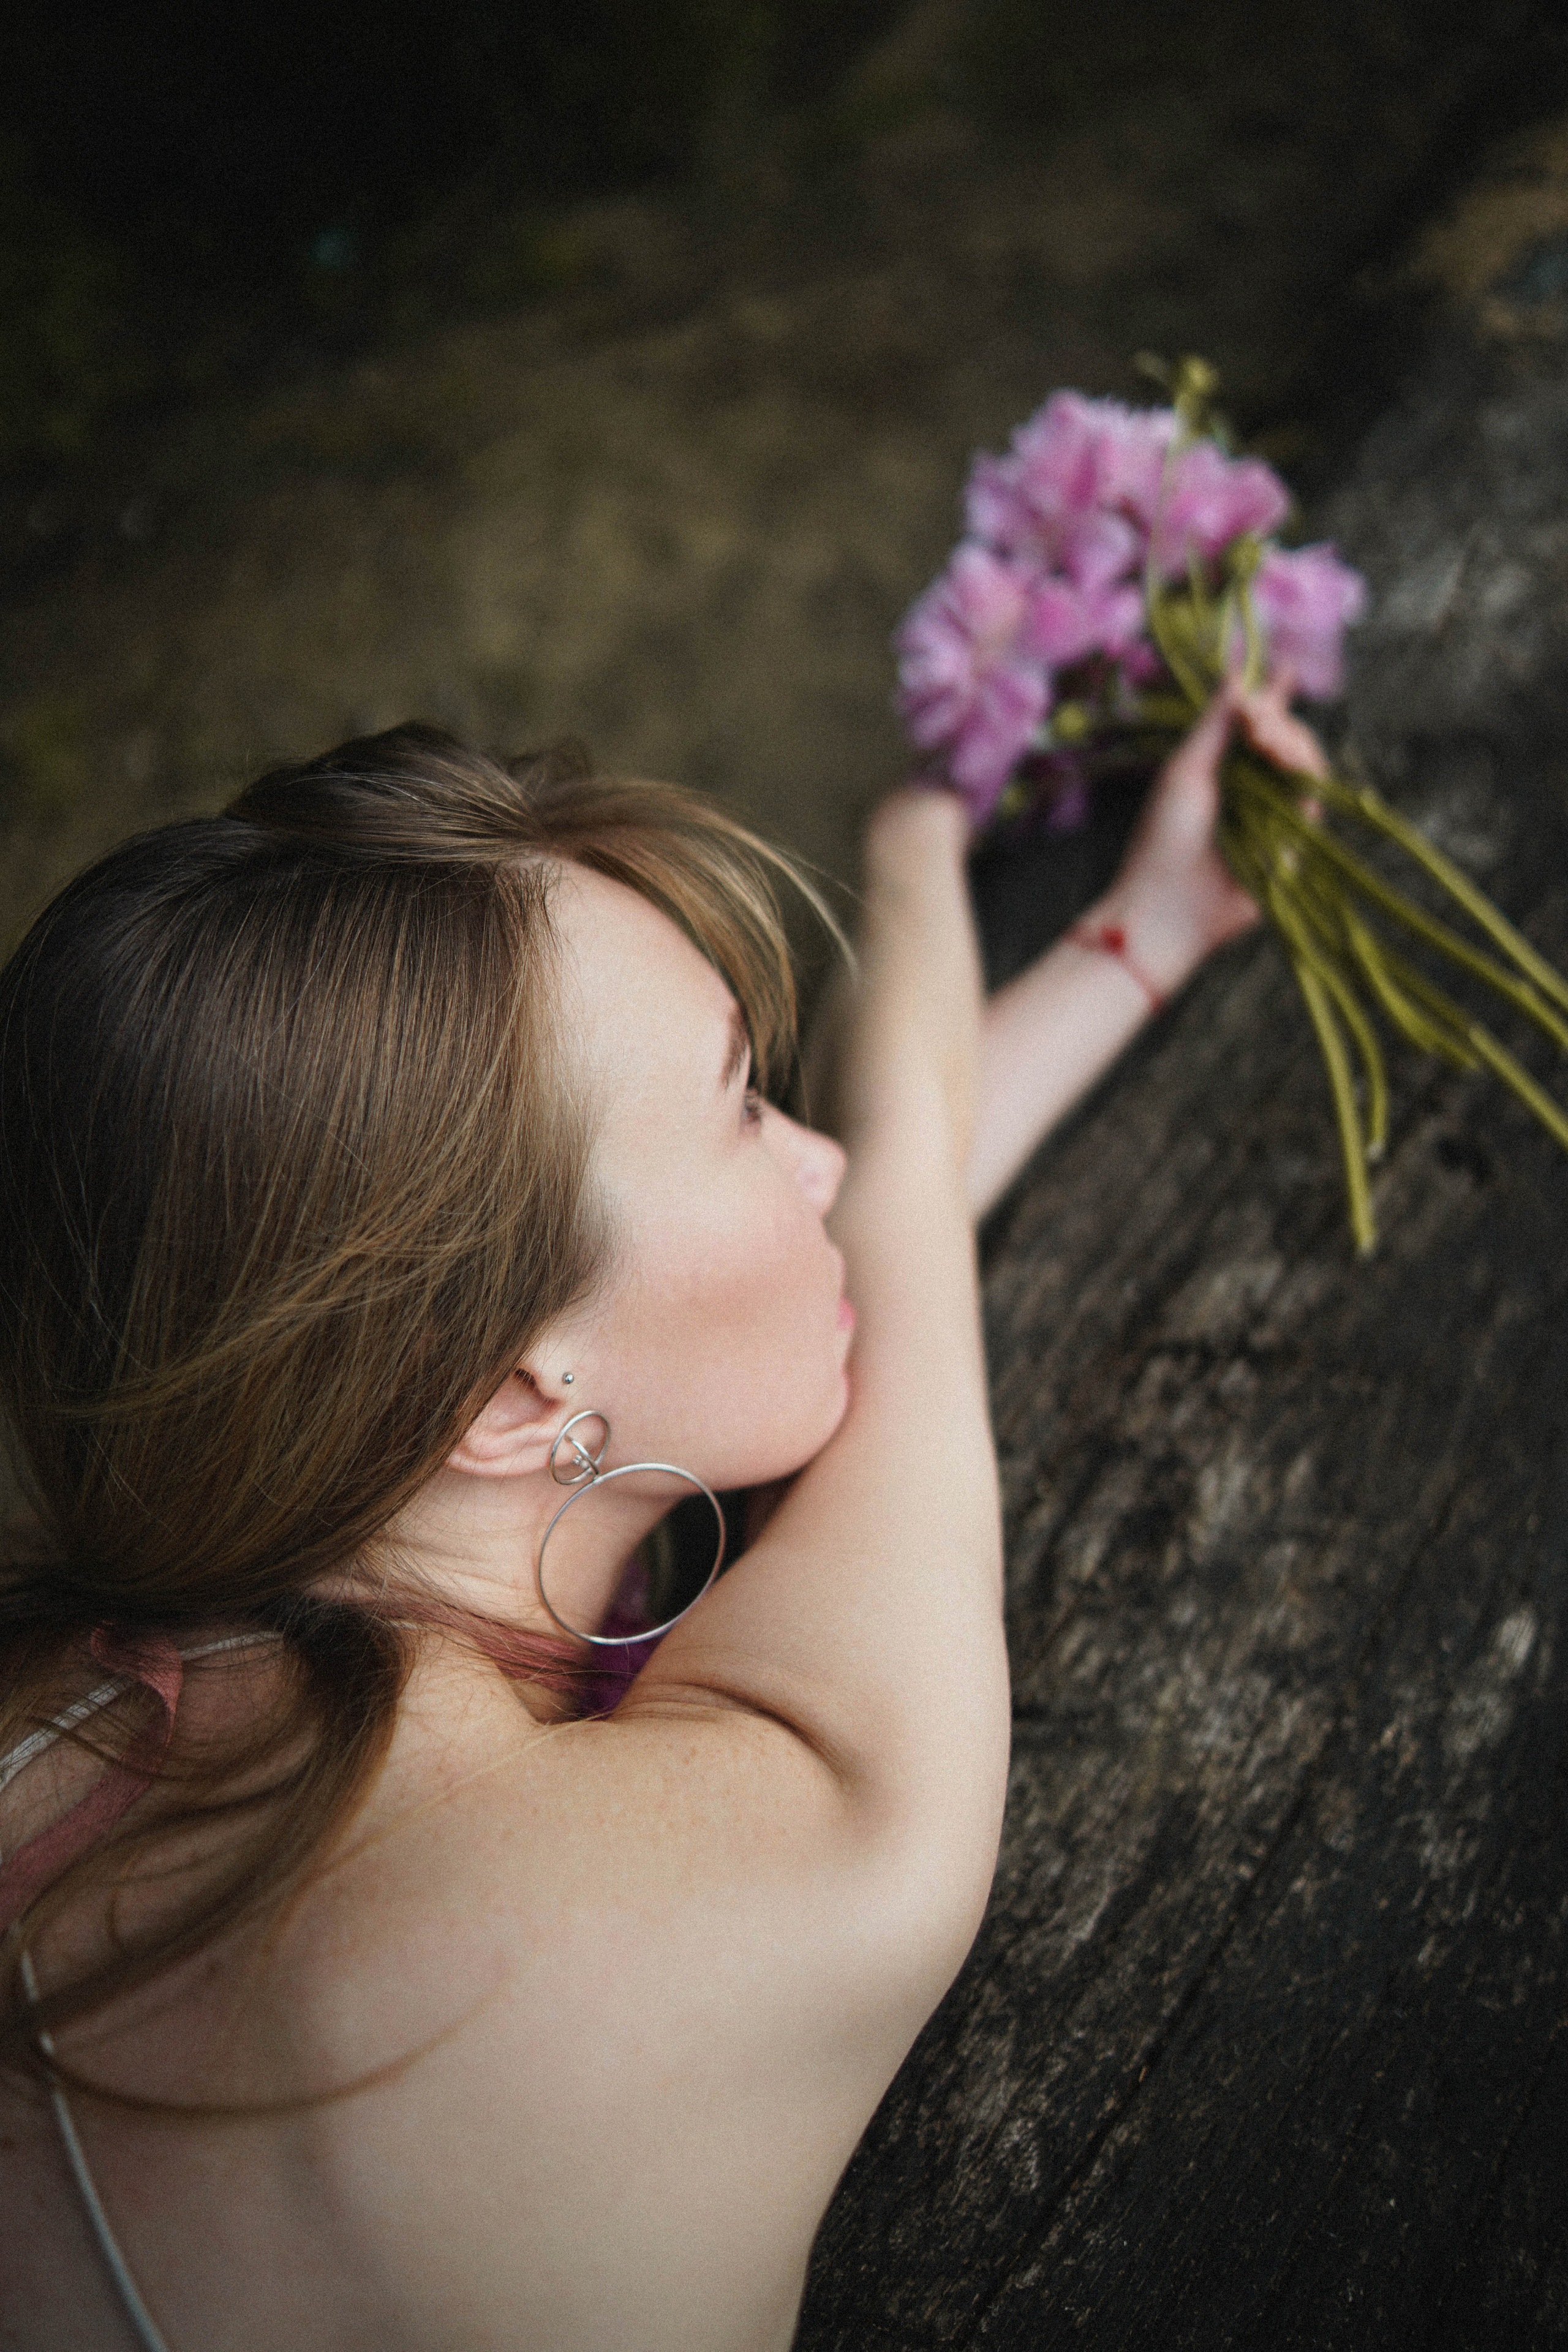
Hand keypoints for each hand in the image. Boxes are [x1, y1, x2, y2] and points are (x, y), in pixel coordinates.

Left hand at [1089, 674, 1327, 998]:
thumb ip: (1214, 724)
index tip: (1287, 672)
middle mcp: (1253, 788)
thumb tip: (1237, 675)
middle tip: (1256, 722)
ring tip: (1267, 742)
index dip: (1274, 698)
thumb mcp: (1185, 770)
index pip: (1258, 725)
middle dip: (1278, 722)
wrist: (1171, 903)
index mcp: (1222, 767)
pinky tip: (1283, 763)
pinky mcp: (1293, 842)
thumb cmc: (1164, 836)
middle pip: (1288, 740)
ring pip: (1306, 765)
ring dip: (1291, 744)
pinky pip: (1312, 801)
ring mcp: (1275, 814)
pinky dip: (1301, 776)